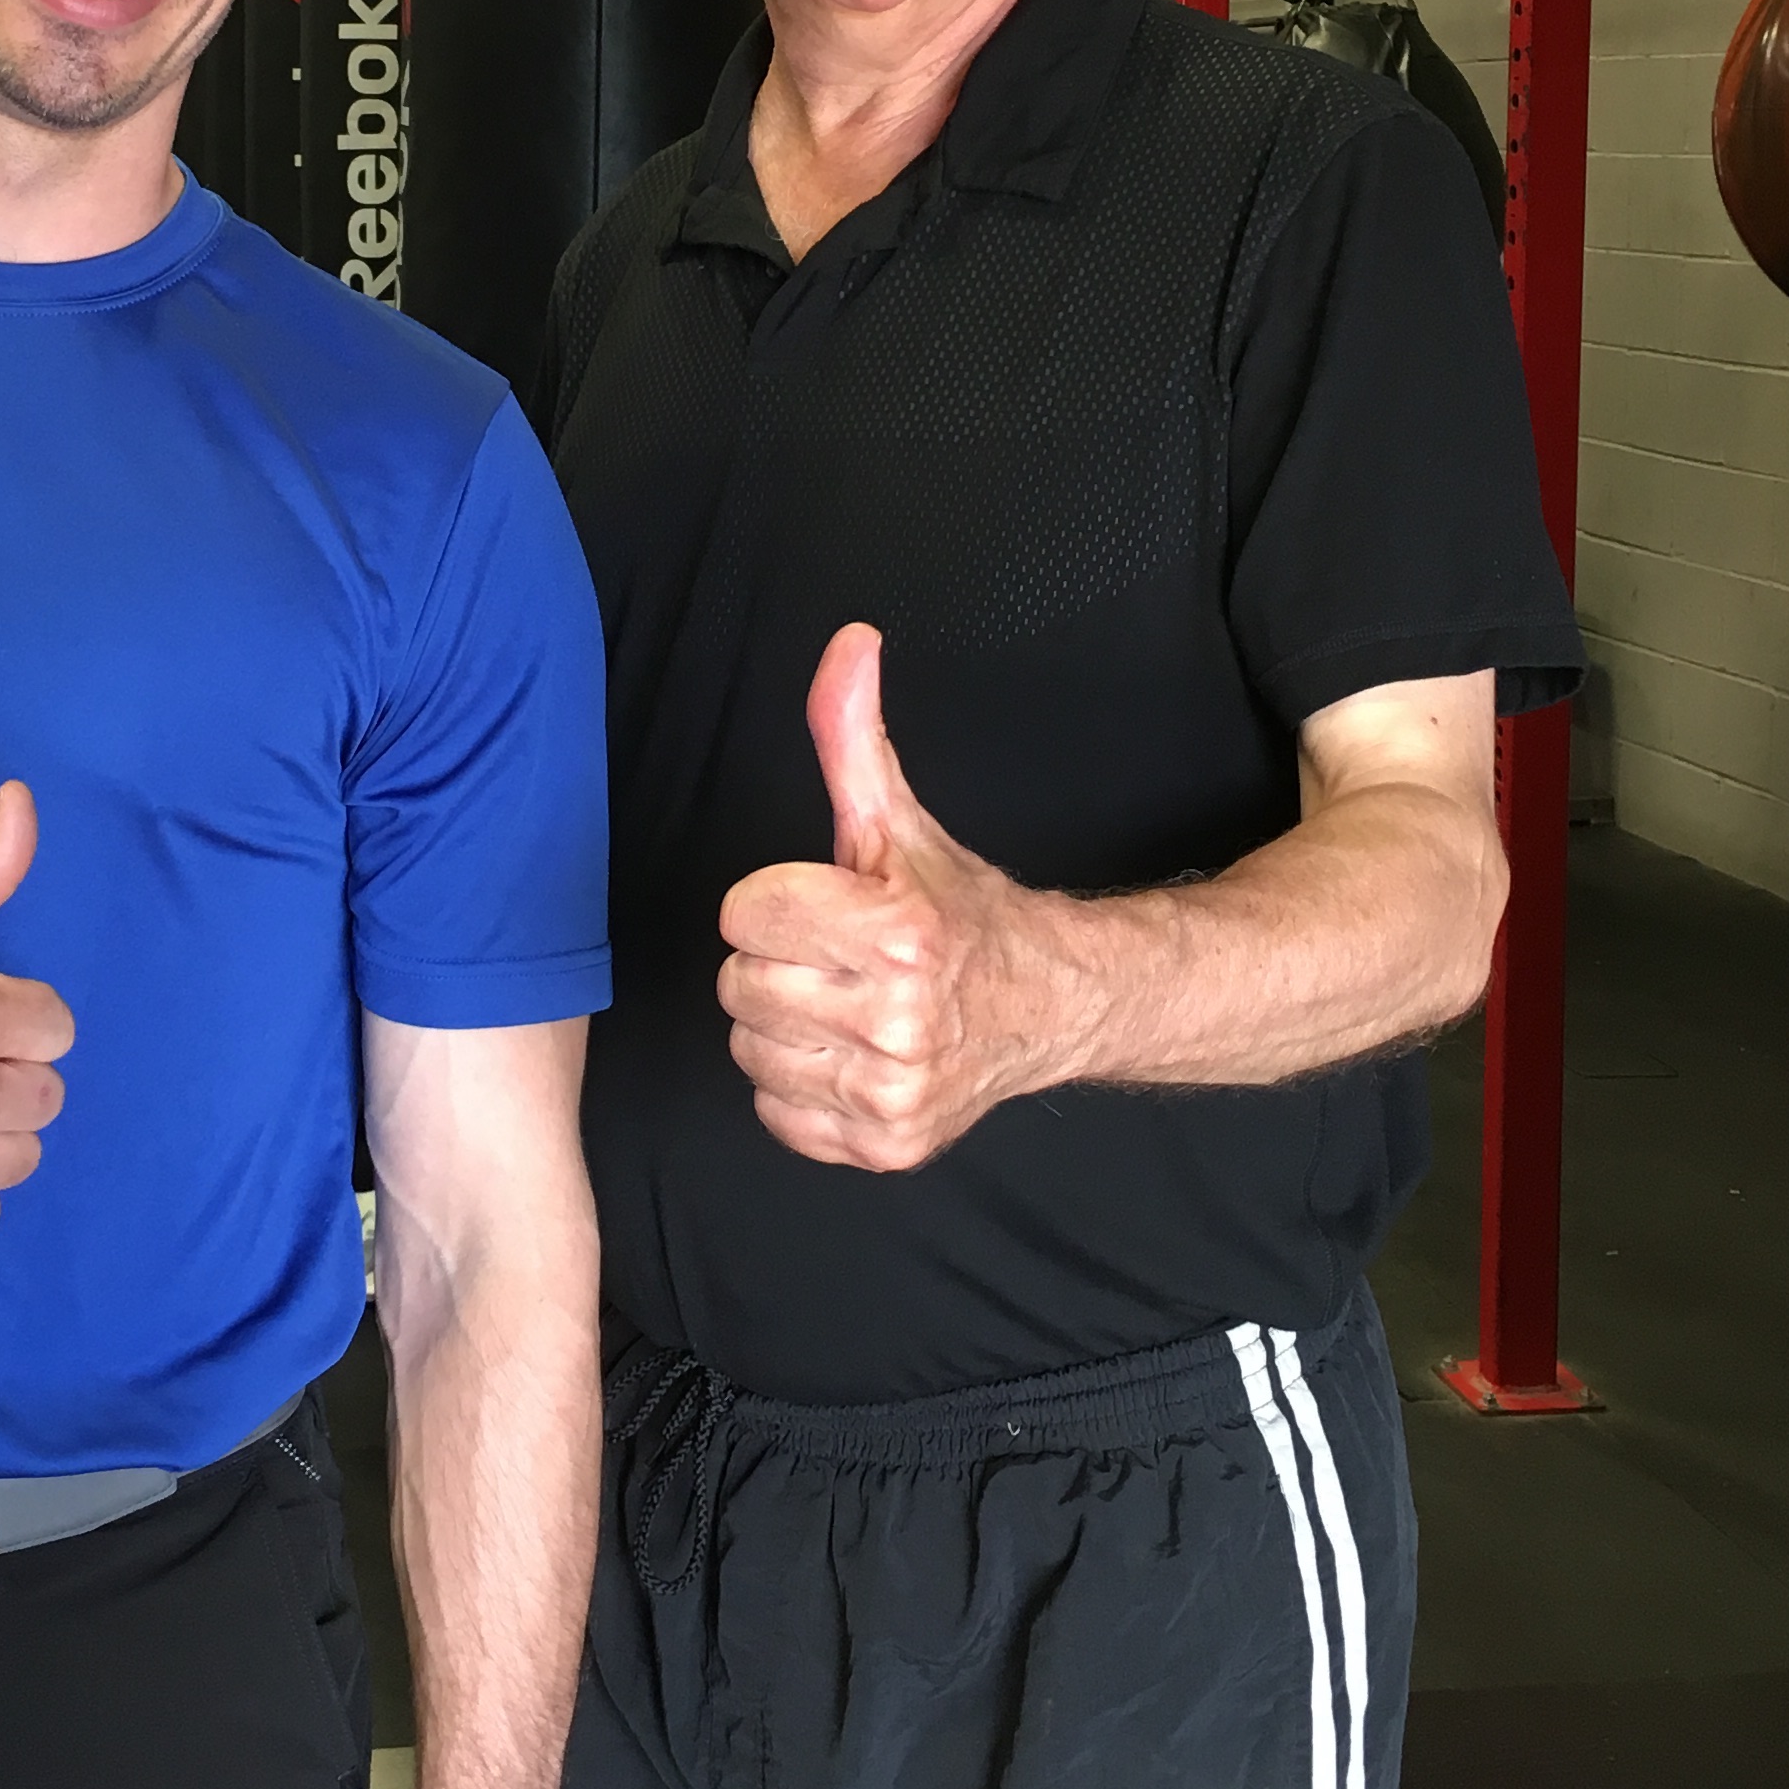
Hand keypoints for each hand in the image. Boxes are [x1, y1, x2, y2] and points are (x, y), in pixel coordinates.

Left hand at [717, 624, 1078, 1170]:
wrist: (1049, 1006)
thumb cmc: (960, 911)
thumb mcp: (896, 822)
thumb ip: (852, 736)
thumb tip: (849, 643)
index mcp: (897, 933)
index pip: (743, 913)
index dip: (779, 902)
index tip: (830, 906)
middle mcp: (898, 1021)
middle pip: (739, 984)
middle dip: (781, 961)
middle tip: (841, 958)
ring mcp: (892, 1093)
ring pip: (750, 1050)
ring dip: (787, 1027)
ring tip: (848, 1005)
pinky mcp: (886, 1146)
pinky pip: (775, 1113)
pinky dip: (802, 1087)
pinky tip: (853, 1054)